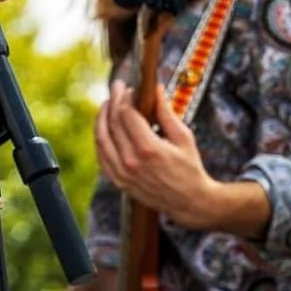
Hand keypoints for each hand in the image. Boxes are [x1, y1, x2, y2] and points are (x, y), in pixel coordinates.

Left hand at [96, 82, 268, 235]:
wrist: (189, 202)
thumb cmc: (190, 169)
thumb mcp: (183, 137)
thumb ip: (166, 112)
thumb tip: (156, 89)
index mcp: (148, 148)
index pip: (126, 114)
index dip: (126, 98)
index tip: (130, 89)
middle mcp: (131, 161)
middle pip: (112, 122)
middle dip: (114, 101)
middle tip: (116, 88)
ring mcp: (122, 173)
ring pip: (101, 138)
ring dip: (101, 117)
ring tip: (107, 104)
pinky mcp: (118, 181)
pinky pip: (101, 155)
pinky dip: (100, 138)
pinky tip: (104, 127)